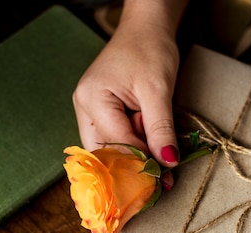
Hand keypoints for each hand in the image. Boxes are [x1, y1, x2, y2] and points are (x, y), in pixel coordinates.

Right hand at [72, 0, 188, 188]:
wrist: (145, 29)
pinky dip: (129, 148)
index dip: (140, 163)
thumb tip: (167, 162)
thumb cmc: (150, 51)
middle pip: (103, 152)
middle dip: (130, 168)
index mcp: (92, 98)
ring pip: (106, 150)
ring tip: (156, 169)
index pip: (116, 142)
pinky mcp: (98, 112)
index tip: (163, 181)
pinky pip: (110, 139)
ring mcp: (88, 110)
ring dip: (131, 159)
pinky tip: (147, 154)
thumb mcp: (159, 90)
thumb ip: (160, 128)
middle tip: (157, 184)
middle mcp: (83, 106)